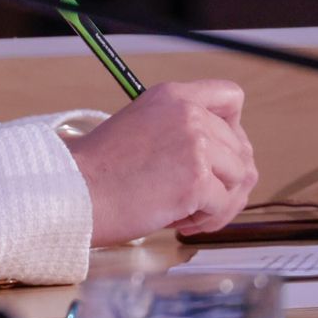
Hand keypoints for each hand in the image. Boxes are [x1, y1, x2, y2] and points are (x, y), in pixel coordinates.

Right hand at [66, 79, 256, 244]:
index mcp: (173, 96)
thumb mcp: (142, 126)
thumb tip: (228, 160)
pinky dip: (208, 220)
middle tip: (197, 198)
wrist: (76, 190)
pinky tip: (180, 221)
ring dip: (221, 202)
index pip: (231, 97)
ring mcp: (194, 144)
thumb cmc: (100, 170)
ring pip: (240, 177)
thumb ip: (181, 131)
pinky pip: (225, 205)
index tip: (218, 152)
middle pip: (242, 147)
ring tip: (189, 213)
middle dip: (226, 179)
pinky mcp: (196, 179)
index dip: (234, 128)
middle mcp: (188, 113)